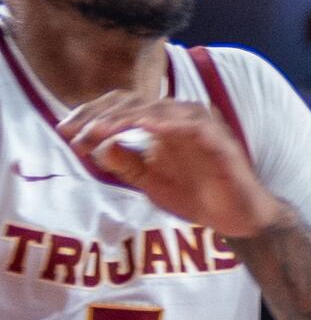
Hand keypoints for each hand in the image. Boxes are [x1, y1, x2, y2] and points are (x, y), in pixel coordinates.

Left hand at [55, 91, 280, 237]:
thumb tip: (96, 146)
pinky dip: (163, 122)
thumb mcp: (149, 180)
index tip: (65, 131)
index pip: (122, 106)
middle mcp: (180, 117)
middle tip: (72, 132)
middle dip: (98, 115)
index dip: (92, 114)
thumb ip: (124, 162)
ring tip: (96, 131)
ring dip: (123, 118)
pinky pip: (189, 124)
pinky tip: (141, 126)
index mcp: (163, 123)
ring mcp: (200, 125)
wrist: (237, 218)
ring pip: (156, 109)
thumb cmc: (197, 196)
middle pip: (133, 101)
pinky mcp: (218, 139)